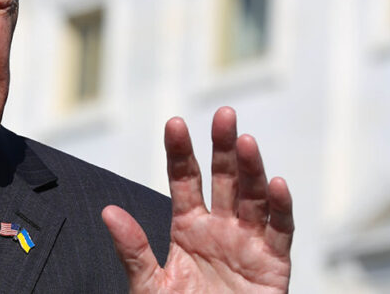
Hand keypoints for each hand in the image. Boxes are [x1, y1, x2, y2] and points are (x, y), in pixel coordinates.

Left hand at [101, 107, 292, 292]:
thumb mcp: (149, 285)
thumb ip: (133, 249)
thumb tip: (108, 212)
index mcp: (187, 227)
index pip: (184, 180)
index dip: (180, 152)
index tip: (174, 122)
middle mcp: (220, 228)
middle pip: (224, 178)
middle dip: (223, 146)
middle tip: (224, 114)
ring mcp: (248, 243)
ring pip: (253, 198)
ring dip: (252, 168)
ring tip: (245, 141)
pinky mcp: (273, 265)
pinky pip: (280, 232)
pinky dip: (281, 208)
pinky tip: (277, 184)